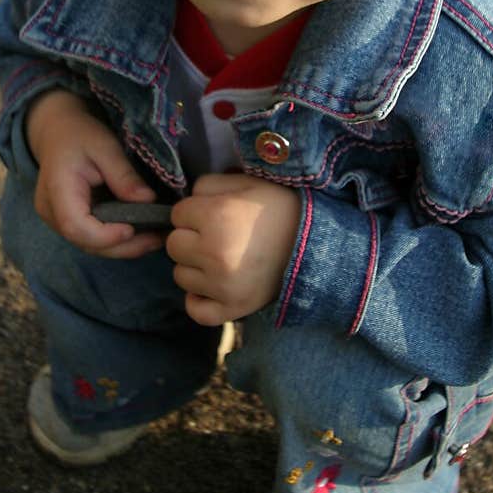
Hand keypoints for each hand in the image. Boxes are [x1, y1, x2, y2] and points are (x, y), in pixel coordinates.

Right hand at [25, 90, 165, 258]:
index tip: (133, 229)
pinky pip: (93, 239)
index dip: (104, 235)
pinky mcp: (70, 222)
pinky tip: (142, 235)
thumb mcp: (105, 146)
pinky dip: (117, 241)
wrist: (58, 132)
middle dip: (123, 247)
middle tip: (157, 239)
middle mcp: (51, 212)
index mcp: (56, 189)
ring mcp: (57, 220)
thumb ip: (123, 174)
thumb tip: (148, 201)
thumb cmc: (80, 135)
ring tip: (156, 239)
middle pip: (85, 243)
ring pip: (91, 246)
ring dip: (124, 248)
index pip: (75, 225)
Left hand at [166, 174, 300, 325]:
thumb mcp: (248, 182)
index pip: (177, 214)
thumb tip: (187, 199)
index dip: (194, 211)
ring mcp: (222, 286)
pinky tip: (213, 286)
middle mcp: (214, 252)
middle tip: (217, 235)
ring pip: (181, 276)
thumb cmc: (281, 208)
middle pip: (174, 245)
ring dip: (195, 267)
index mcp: (216, 216)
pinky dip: (199, 299)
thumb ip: (209, 184)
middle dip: (191, 237)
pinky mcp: (233, 309)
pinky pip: (196, 310)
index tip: (213, 212)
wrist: (317, 243)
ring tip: (223, 258)